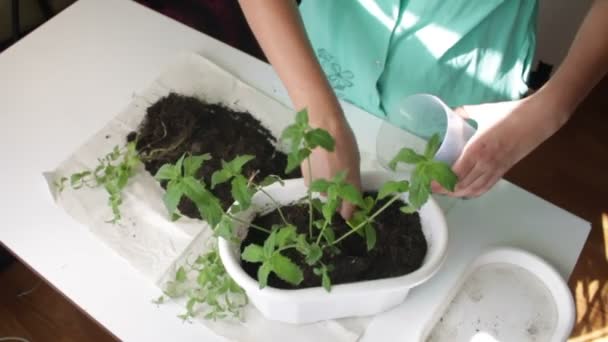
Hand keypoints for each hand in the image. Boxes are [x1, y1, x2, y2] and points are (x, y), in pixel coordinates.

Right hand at [302, 114, 361, 218]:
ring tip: (326, 168)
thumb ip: (352, 179)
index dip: (348, 213)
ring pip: (322, 191)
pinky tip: (317, 164)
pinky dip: (315, 178)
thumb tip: (350, 190)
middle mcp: (334, 188)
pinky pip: (312, 184)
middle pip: (334, 200)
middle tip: (337, 179)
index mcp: (350, 184)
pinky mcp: (307, 179)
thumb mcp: (354, 161)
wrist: (322, 128)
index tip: (347, 214)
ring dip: (325, 185)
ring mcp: (319, 184)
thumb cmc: (343, 140)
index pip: (348, 209)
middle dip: (336, 194)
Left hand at [433, 93, 569, 197]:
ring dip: (459, 194)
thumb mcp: (483, 111)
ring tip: (445, 192)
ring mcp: (497, 168)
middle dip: (445, 190)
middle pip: (462, 186)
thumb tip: (452, 112)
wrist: (540, 117)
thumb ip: (465, 112)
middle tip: (432, 188)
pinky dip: (474, 192)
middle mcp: (486, 163)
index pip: (455, 174)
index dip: (440, 182)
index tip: (428, 182)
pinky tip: (466, 192)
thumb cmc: (511, 113)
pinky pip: (487, 186)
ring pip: (474, 189)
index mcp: (477, 149)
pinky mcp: (505, 170)